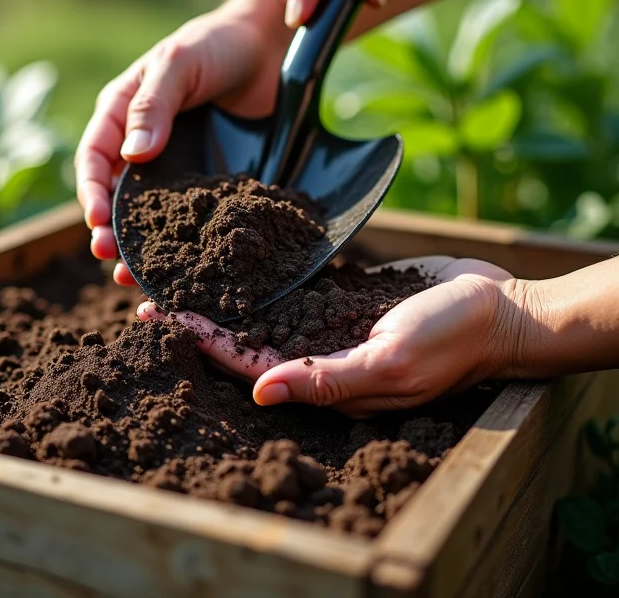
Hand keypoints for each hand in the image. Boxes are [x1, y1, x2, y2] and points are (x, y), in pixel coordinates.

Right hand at [75, 0, 286, 282]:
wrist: (268, 48)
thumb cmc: (215, 45)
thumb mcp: (179, 64)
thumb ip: (153, 105)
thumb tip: (131, 156)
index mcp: (122, 112)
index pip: (94, 157)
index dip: (92, 190)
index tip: (97, 221)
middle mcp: (141, 143)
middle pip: (115, 193)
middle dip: (108, 228)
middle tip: (109, 258)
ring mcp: (173, 164)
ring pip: (148, 211)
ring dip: (139, 243)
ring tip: (134, 276)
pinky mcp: (204, 177)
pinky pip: (187, 212)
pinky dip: (179, 239)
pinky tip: (181, 262)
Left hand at [138, 257, 528, 416]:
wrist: (499, 307)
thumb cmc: (451, 338)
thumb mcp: (391, 361)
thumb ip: (328, 378)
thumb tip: (262, 393)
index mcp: (327, 379)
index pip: (250, 364)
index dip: (204, 342)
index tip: (159, 316)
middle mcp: (322, 354)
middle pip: (247, 339)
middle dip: (201, 317)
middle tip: (151, 289)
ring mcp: (333, 326)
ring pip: (266, 313)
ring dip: (226, 295)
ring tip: (186, 271)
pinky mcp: (347, 299)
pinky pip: (298, 290)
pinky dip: (266, 277)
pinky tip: (241, 259)